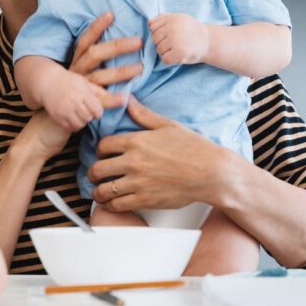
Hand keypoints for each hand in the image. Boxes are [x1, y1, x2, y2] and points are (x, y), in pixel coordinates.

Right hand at [44, 71, 103, 131]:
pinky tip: (72, 118)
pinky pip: (70, 127)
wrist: (47, 82)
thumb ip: (99, 91)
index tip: (96, 109)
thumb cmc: (69, 81)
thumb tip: (121, 97)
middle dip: (90, 116)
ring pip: (80, 124)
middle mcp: (73, 101)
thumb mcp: (84, 82)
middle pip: (89, 117)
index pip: (97, 109)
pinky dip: (73, 125)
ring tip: (80, 115)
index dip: (98, 111)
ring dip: (82, 121)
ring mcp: (64, 110)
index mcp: (82, 92)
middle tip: (87, 112)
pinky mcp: (57, 116)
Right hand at [68, 11, 143, 101]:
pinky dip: (112, 100)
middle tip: (138, 41)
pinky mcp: (86, 102)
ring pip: (100, 76)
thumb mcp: (82, 67)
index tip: (110, 14)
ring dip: (121, 72)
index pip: (85, 40)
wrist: (57, 108)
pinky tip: (126, 98)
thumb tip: (115, 34)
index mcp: (78, 60)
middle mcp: (78, 71)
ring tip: (140, 68)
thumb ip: (96, 54)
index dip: (96, 27)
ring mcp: (82, 87)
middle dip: (117, 47)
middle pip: (95, 54)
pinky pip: (100, 101)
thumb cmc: (77, 83)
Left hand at [88, 98, 244, 211]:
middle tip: (96, 174)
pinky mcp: (145, 200)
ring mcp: (138, 182)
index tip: (104, 155)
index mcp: (137, 141)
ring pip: (104, 190)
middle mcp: (133, 162)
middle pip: (97, 168)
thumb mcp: (168, 126)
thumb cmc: (194, 149)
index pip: (103, 145)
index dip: (100, 151)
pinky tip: (113, 202)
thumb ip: (144, 115)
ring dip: (99, 191)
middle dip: (94, 172)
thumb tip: (129, 101)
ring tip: (101, 191)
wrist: (211, 173)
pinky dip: (111, 205)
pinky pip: (117, 205)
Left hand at [149, 13, 208, 64]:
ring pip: (159, 49)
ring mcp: (176, 40)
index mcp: (173, 18)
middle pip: (154, 39)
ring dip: (165, 52)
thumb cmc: (191, 30)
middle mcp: (174, 28)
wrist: (209, 41)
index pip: (153, 26)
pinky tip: (177, 56)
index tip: (168, 35)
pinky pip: (165, 59)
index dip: (158, 32)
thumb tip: (149, 22)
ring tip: (176, 49)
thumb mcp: (179, 19)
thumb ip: (164, 18)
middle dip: (161, 43)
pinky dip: (170, 60)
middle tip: (173, 44)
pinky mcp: (180, 52)